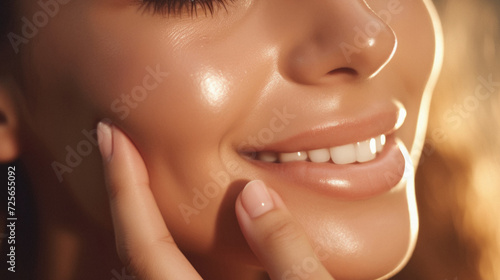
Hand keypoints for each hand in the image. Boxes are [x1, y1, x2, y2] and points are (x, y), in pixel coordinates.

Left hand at [97, 121, 333, 279]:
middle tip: (119, 152)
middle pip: (130, 259)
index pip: (145, 245)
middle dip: (121, 200)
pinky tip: (173, 231)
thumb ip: (285, 249)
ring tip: (137, 180)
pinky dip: (157, 250)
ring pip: (142, 274)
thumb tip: (253, 194)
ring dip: (135, 223)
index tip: (112, 140)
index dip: (125, 188)